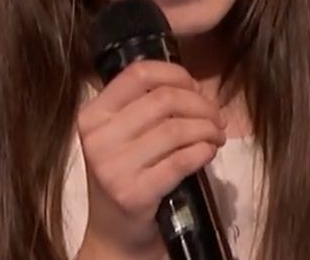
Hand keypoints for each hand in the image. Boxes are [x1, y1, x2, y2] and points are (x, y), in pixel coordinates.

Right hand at [75, 61, 225, 258]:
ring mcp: (113, 168)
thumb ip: (144, 107)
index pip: (138, 73)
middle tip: (216, 117)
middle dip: (201, 105)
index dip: (175, 74)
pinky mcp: (134, 193)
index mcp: (93, 115)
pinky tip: (209, 152)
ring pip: (176, 129)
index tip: (195, 88)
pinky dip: (203, 151)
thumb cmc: (125, 177)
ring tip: (216, 136)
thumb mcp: (121, 136)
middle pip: (164, 99)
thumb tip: (194, 87)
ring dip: (207, 128)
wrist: (114, 235)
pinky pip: (181, 160)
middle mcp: (98, 138)